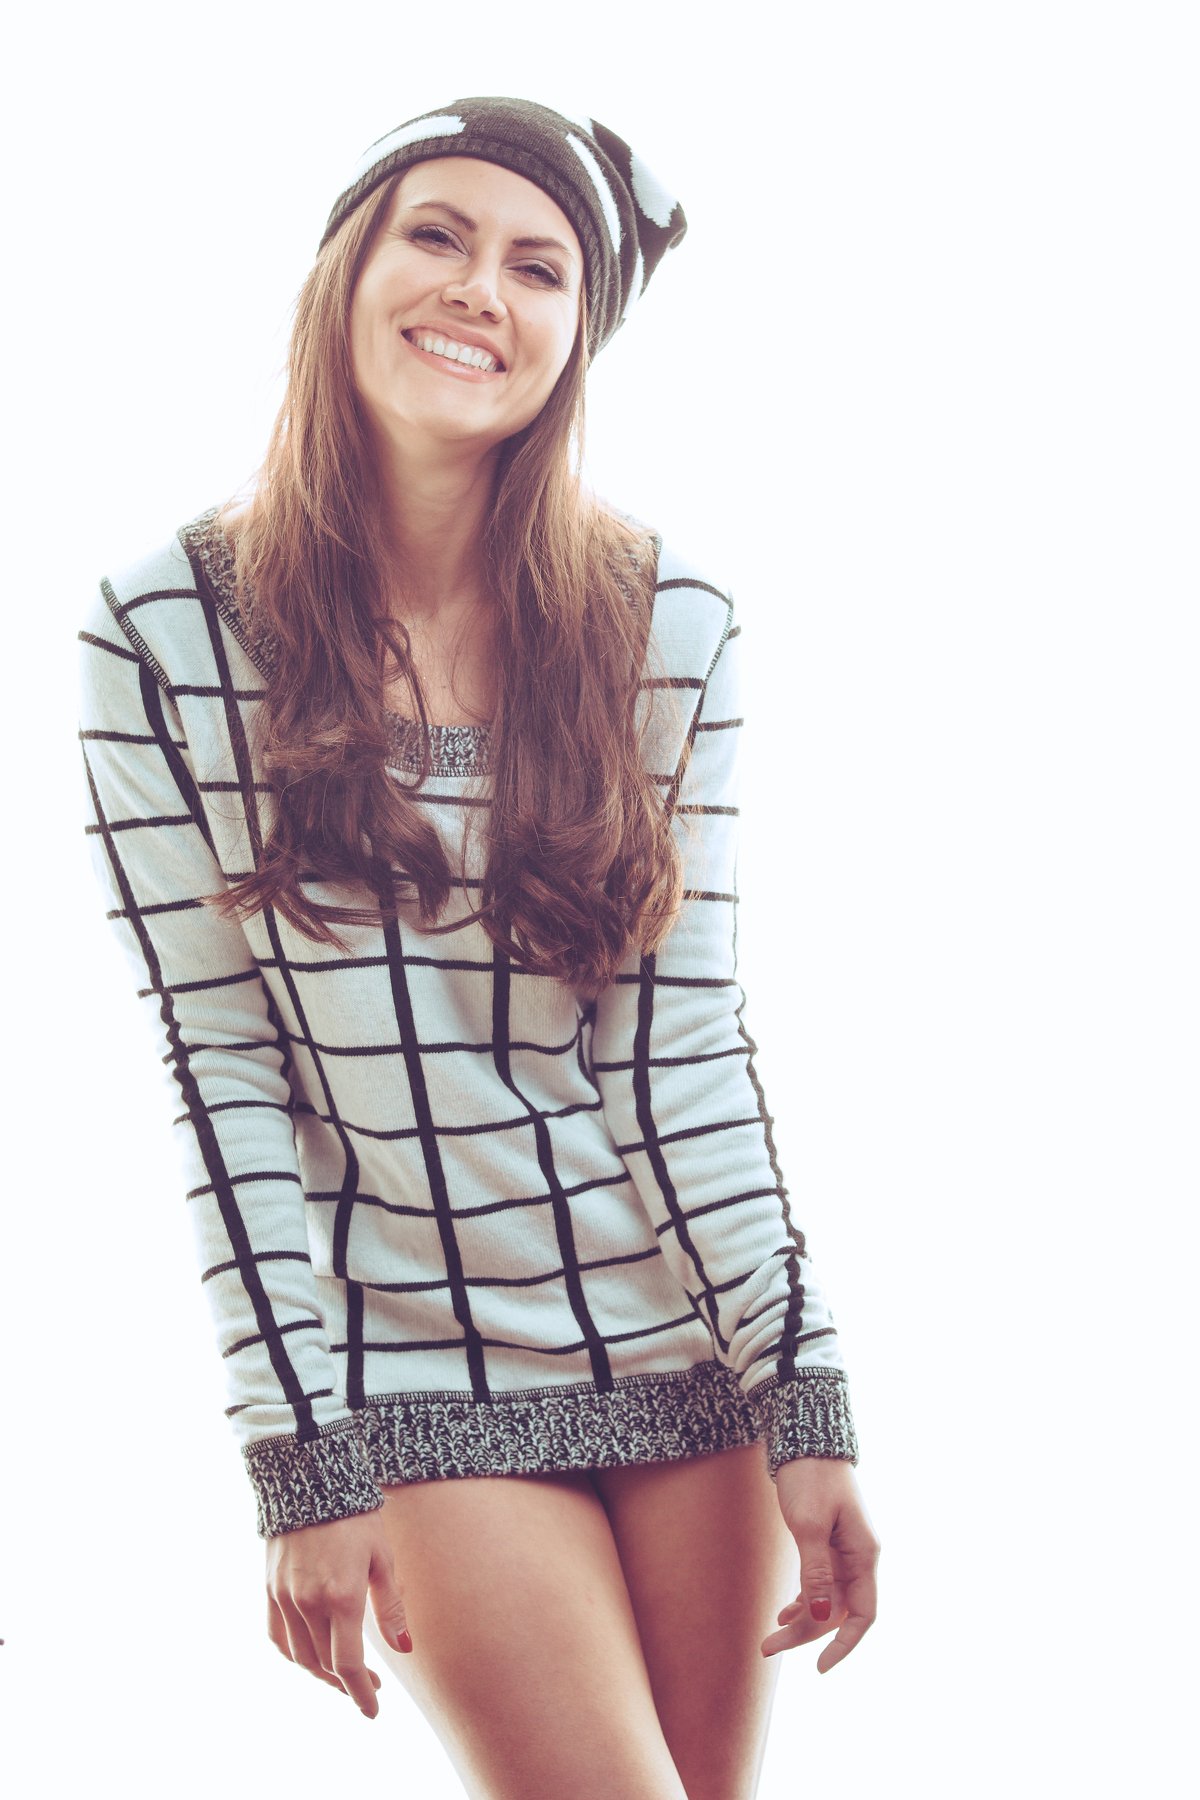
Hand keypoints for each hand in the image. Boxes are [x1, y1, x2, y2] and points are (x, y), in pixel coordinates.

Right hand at [266, 1508, 411, 1718]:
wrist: (311, 1479)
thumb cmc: (356, 1515)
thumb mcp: (382, 1557)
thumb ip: (390, 1606)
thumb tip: (404, 1649)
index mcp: (341, 1597)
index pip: (348, 1664)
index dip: (360, 1693)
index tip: (372, 1710)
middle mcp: (308, 1603)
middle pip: (323, 1665)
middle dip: (346, 1684)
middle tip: (366, 1687)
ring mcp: (285, 1597)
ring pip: (299, 1655)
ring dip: (320, 1673)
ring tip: (341, 1675)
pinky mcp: (269, 1588)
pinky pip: (278, 1636)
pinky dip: (293, 1654)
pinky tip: (308, 1656)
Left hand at [761, 1457, 879, 1672]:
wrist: (805, 1436)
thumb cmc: (809, 1477)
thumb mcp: (808, 1525)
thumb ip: (816, 1572)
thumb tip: (822, 1616)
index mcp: (864, 1553)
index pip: (864, 1614)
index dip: (844, 1644)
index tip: (819, 1667)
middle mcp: (859, 1556)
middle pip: (839, 1610)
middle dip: (807, 1634)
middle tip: (767, 1648)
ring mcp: (844, 1549)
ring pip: (827, 1598)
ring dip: (801, 1619)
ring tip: (769, 1638)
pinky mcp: (827, 1541)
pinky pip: (820, 1582)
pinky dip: (803, 1599)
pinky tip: (783, 1612)